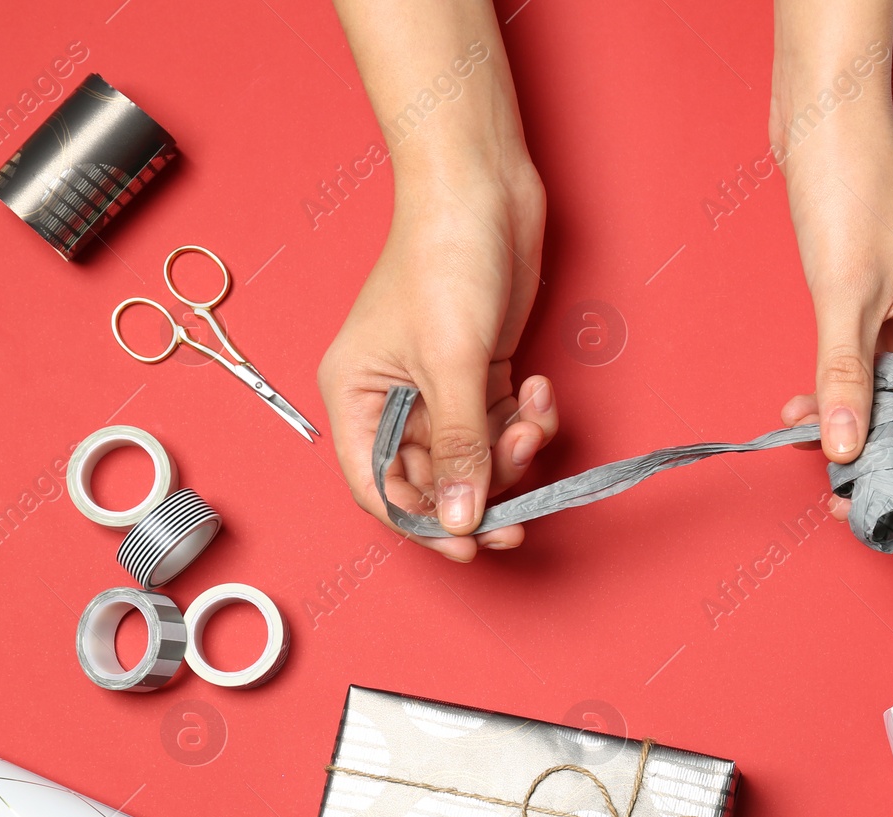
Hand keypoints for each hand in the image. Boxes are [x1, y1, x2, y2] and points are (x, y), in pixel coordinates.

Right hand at [317, 164, 557, 560]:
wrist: (483, 191)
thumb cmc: (443, 261)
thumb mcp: (452, 365)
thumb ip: (459, 448)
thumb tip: (459, 520)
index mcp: (355, 398)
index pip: (379, 488)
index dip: (422, 525)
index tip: (468, 549)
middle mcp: (391, 399)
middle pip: (434, 480)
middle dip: (479, 494)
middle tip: (520, 522)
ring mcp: (438, 387)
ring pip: (475, 456)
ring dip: (511, 453)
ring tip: (531, 421)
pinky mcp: (479, 373)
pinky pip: (501, 424)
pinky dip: (525, 418)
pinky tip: (537, 388)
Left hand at [773, 101, 892, 519]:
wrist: (822, 125)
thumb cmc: (853, 188)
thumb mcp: (845, 297)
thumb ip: (844, 377)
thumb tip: (843, 449)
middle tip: (850, 493)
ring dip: (857, 430)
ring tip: (814, 451)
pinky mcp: (879, 312)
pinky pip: (868, 375)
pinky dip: (839, 398)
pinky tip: (801, 411)